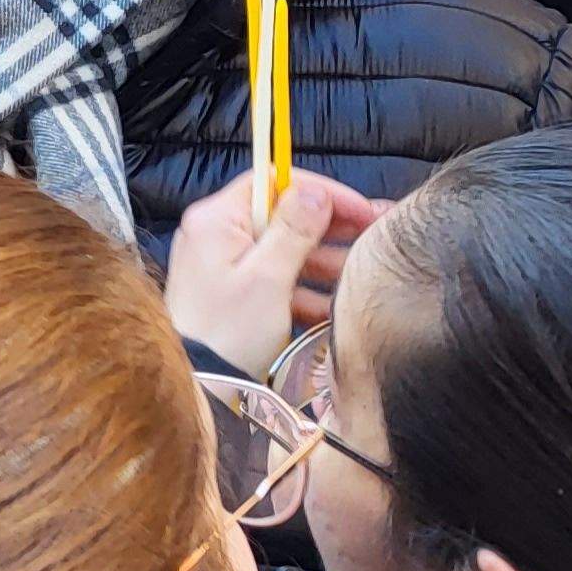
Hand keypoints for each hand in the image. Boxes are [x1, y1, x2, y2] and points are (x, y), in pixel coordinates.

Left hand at [165, 171, 379, 378]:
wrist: (196, 387)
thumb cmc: (227, 332)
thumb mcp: (267, 278)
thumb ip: (293, 231)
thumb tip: (315, 192)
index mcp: (216, 219)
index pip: (273, 183)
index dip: (321, 193)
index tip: (360, 209)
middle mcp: (215, 234)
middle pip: (281, 216)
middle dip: (329, 228)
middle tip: (375, 237)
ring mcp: (223, 264)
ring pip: (283, 251)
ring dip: (324, 261)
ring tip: (361, 273)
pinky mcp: (233, 293)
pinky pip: (275, 280)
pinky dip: (304, 289)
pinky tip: (336, 304)